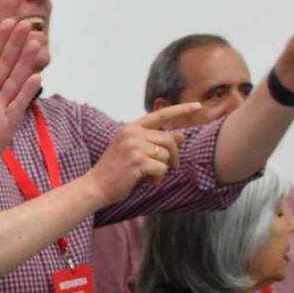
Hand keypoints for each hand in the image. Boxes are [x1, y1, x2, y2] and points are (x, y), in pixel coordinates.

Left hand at [0, 18, 43, 194]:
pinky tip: (37, 76)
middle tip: (27, 23)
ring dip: (26, 62)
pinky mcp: (8, 124)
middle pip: (6, 65)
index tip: (9, 22)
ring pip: (15, 80)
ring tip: (36, 42)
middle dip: (16, 44)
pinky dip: (27, 91)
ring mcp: (2, 108)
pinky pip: (19, 105)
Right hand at [79, 103, 203, 203]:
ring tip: (150, 176)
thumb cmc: (115, 170)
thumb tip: (182, 136)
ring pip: (166, 155)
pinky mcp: (137, 161)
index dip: (181, 110)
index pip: (161, 115)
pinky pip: (162, 169)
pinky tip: (147, 181)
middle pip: (169, 139)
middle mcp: (132, 134)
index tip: (198, 106)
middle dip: (174, 155)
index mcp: (131, 128)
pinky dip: (158, 178)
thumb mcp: (135, 151)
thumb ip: (156, 142)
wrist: (95, 186)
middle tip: (173, 166)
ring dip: (163, 169)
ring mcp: (134, 147)